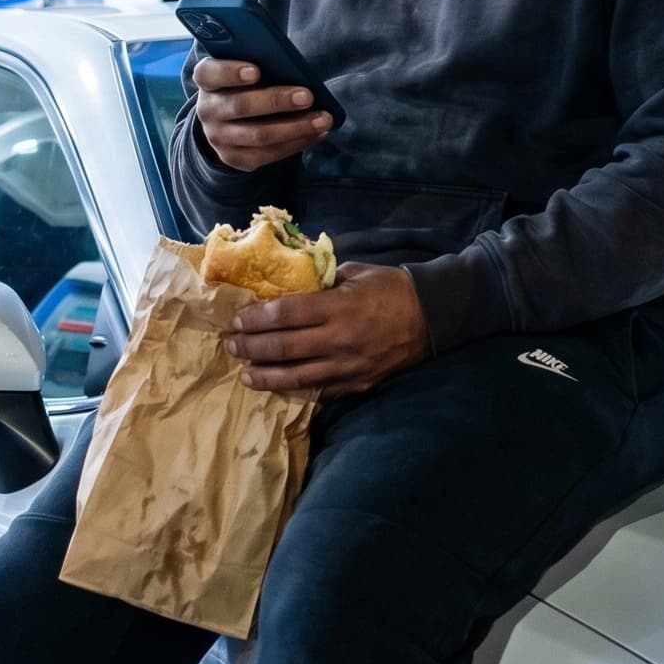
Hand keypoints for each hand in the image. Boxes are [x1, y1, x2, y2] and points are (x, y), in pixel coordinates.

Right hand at [192, 59, 333, 172]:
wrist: (225, 122)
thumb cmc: (245, 85)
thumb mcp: (244, 69)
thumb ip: (262, 63)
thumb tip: (295, 68)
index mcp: (208, 81)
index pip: (209, 74)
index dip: (231, 72)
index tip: (257, 71)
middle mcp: (207, 110)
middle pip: (240, 105)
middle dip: (277, 101)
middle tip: (308, 96)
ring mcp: (218, 138)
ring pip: (259, 135)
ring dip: (296, 127)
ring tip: (324, 119)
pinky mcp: (234, 158)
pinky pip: (268, 154)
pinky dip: (297, 143)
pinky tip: (318, 134)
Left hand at [225, 263, 427, 397]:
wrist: (432, 316)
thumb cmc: (390, 288)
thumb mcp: (355, 272)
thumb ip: (320, 282)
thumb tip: (286, 285)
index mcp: (339, 307)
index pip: (286, 314)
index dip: (257, 319)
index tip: (238, 319)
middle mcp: (340, 339)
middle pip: (284, 348)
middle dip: (251, 347)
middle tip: (231, 344)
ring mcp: (348, 366)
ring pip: (297, 377)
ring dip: (266, 376)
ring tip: (244, 374)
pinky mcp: (357, 384)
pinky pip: (320, 391)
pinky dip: (295, 390)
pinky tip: (277, 387)